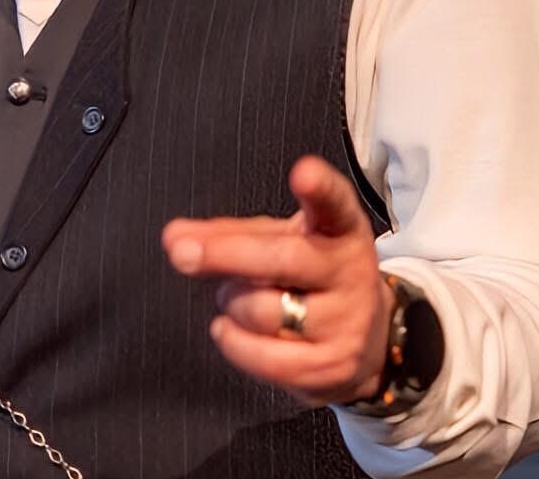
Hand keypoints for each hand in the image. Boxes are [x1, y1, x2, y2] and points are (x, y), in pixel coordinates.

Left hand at [161, 155, 394, 406]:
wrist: (364, 340)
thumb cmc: (305, 276)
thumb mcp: (276, 241)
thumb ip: (227, 235)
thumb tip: (174, 237)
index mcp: (340, 228)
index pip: (334, 203)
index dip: (319, 187)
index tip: (302, 172)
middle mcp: (350, 271)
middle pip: (284, 259)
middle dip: (228, 254)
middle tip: (182, 252)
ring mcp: (346, 322)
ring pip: (263, 310)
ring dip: (231, 301)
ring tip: (234, 297)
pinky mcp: (332, 367)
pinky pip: (266, 359)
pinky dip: (233, 342)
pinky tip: (228, 329)